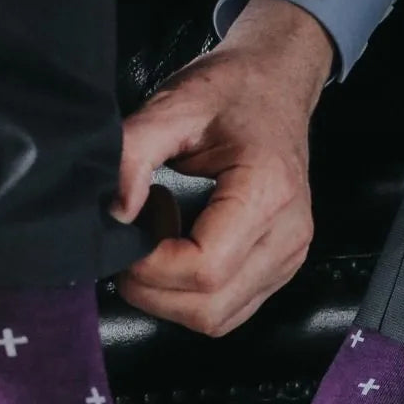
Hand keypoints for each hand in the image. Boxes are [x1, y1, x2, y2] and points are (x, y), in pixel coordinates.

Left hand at [114, 0, 333, 336]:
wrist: (278, 84)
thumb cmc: (234, 90)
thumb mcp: (175, 105)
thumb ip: (133, 154)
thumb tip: (114, 213)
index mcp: (268, 193)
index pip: (204, 269)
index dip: (152, 268)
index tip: (129, 233)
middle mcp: (287, 237)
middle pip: (209, 308)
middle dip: (153, 291)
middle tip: (133, 244)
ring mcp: (288, 260)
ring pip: (217, 319)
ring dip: (171, 299)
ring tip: (159, 245)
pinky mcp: (280, 269)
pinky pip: (228, 310)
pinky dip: (192, 297)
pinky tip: (180, 256)